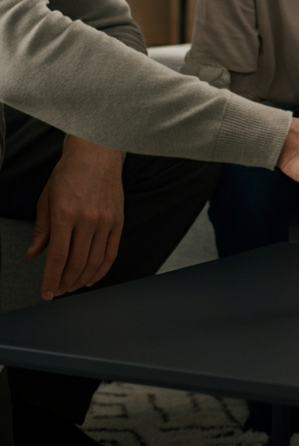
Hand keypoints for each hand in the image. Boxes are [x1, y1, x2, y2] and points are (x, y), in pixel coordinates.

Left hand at [28, 136, 123, 299]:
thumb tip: (33, 253)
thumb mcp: (46, 198)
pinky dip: (103, 269)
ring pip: (95, 261)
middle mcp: (88, 219)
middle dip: (65, 283)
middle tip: (58, 290)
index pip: (56, 257)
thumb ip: (41, 229)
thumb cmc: (70, 172)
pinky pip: (112, 251)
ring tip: (73, 286)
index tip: (47, 292)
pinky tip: (93, 276)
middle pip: (76, 263)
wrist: (97, 152)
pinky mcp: (118, 220)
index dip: (51, 280)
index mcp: (65, 214)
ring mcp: (106, 220)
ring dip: (82, 279)